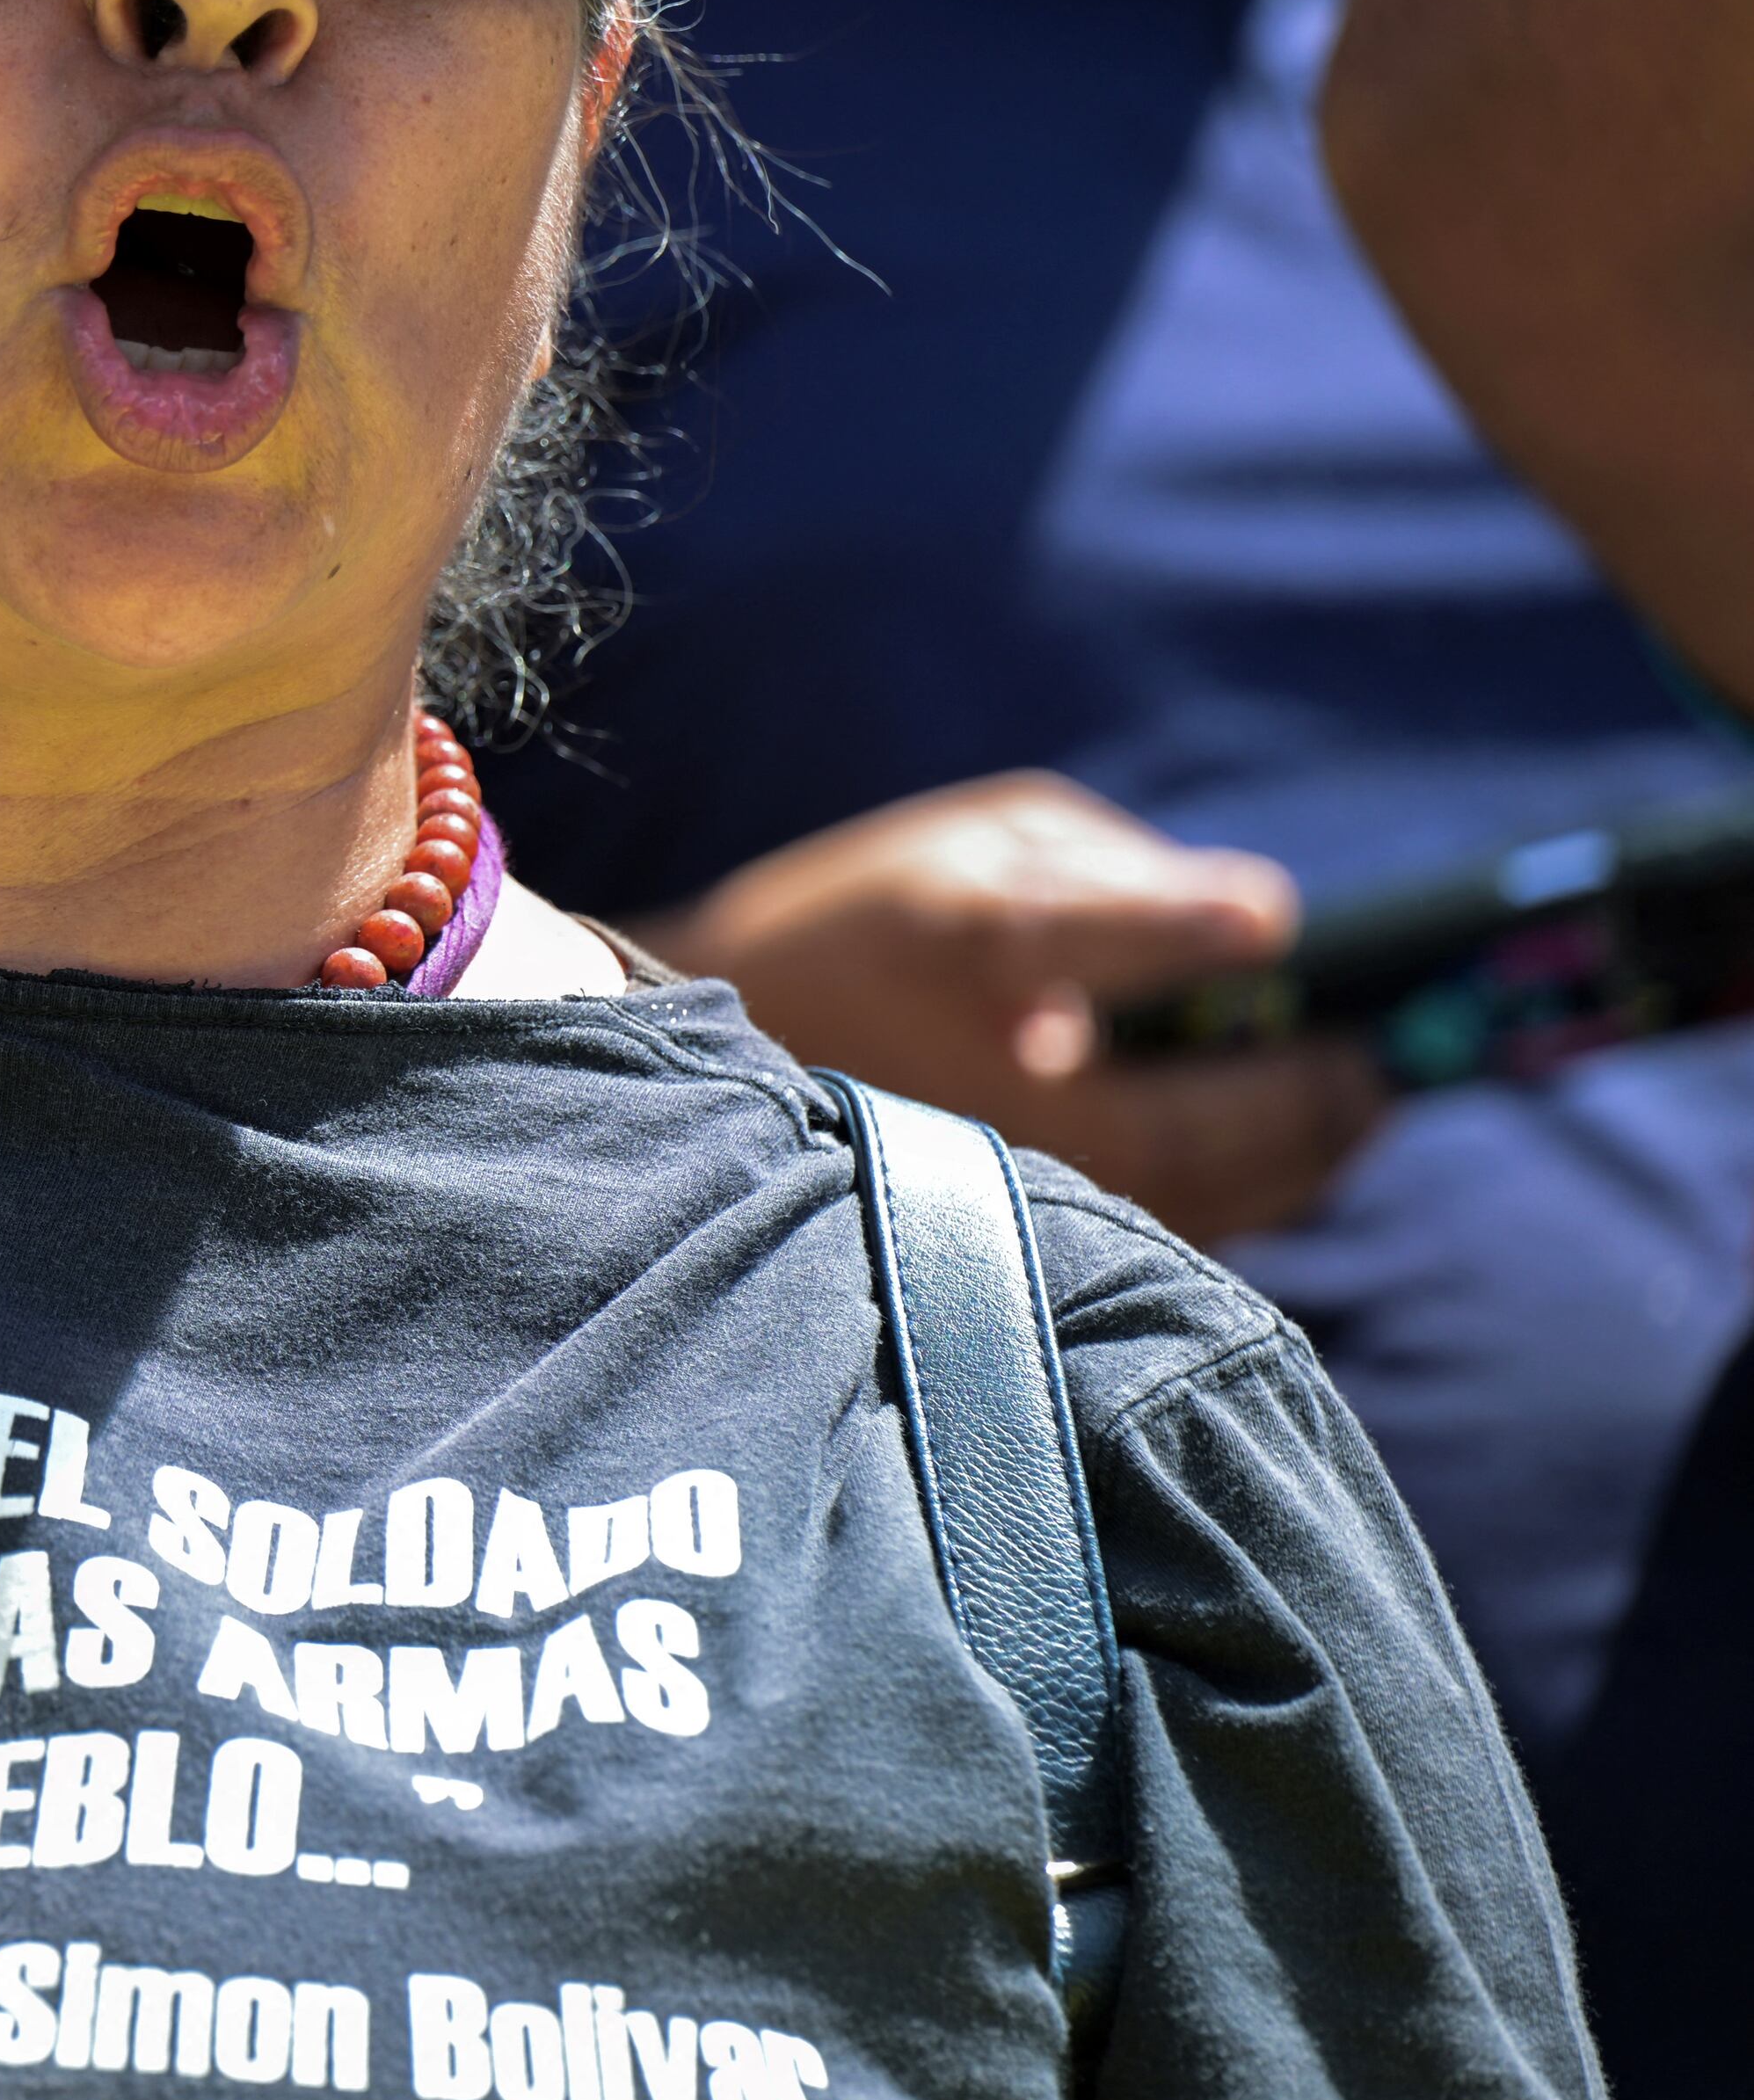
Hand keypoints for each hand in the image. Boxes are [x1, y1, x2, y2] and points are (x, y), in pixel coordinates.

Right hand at [635, 774, 1386, 1244]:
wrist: (704, 1046)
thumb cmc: (846, 936)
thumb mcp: (988, 872)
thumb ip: (1138, 894)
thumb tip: (1270, 922)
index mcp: (1099, 1110)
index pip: (1291, 1101)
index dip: (1356, 1053)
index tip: (1396, 1010)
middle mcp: (1095, 1191)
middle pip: (1278, 1167)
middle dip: (1337, 1105)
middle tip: (1375, 1054)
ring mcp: (1064, 1220)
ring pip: (1236, 1204)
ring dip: (1292, 1146)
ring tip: (1318, 1083)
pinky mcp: (1030, 1227)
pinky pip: (1173, 1218)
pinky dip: (1225, 1172)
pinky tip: (1221, 1118)